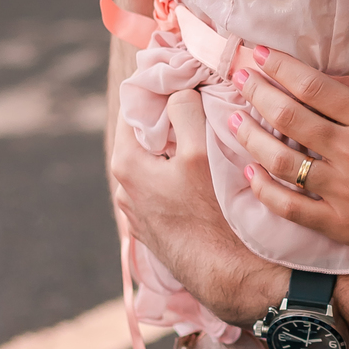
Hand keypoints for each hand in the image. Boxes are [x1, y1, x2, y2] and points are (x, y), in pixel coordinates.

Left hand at [111, 90, 287, 324]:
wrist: (224, 274)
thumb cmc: (211, 213)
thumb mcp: (198, 152)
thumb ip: (184, 112)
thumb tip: (178, 91)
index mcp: (126, 164)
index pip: (135, 107)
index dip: (160, 87)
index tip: (184, 74)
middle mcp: (123, 188)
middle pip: (145, 135)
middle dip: (169, 115)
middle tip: (200, 99)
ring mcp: (137, 211)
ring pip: (154, 162)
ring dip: (174, 145)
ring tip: (204, 133)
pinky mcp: (154, 227)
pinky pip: (161, 186)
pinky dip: (176, 172)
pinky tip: (202, 171)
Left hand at [229, 48, 348, 278]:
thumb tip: (342, 86)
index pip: (314, 85)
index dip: (279, 66)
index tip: (257, 54)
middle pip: (288, 114)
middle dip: (255, 90)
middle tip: (237, 76)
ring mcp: (342, 190)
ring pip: (279, 158)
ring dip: (250, 135)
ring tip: (233, 121)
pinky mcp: (339, 224)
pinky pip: (288, 205)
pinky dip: (263, 188)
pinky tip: (250, 173)